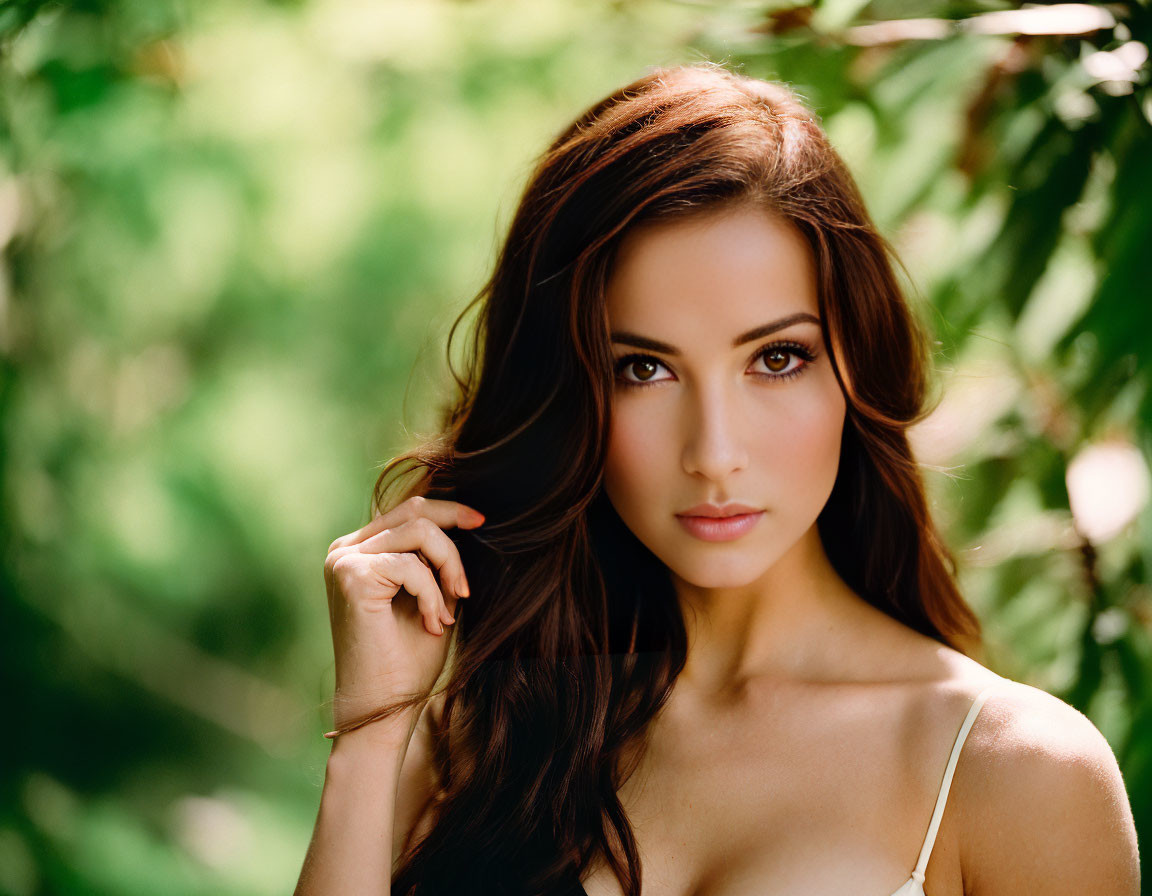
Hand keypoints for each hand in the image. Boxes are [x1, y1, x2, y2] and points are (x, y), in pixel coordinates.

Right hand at [323, 495, 484, 734]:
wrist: (382, 708)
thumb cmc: (407, 660)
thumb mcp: (431, 596)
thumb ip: (436, 560)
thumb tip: (468, 520)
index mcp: (359, 551)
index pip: (408, 511)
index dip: (449, 511)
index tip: (481, 522)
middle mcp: (345, 550)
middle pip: (415, 512)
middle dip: (452, 543)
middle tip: (464, 588)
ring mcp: (344, 560)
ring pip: (419, 531)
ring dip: (446, 570)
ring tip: (448, 612)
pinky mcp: (351, 576)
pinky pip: (412, 565)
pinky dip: (432, 595)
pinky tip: (433, 626)